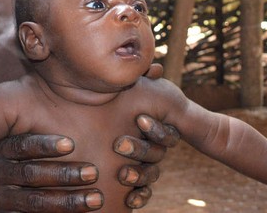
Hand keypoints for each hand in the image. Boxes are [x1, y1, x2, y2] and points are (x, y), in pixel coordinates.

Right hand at [0, 134, 102, 211]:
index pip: (21, 146)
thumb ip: (19, 133)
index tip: (71, 144)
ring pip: (36, 201)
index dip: (45, 145)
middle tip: (92, 172)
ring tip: (95, 198)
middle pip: (31, 174)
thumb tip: (49, 90)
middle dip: (65, 173)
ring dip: (69, 201)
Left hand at [111, 62, 179, 208]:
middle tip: (119, 144)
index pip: (164, 133)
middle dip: (139, 149)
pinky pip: (143, 192)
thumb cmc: (129, 99)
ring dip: (138, 175)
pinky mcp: (136, 179)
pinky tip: (130, 201)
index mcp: (154, 127)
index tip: (140, 120)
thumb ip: (143, 80)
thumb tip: (154, 67)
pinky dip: (139, 196)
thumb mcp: (135, 89)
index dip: (155, 128)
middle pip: (155, 153)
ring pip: (150, 174)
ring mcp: (147, 163)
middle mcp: (154, 146)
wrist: (102, 117)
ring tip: (123, 175)